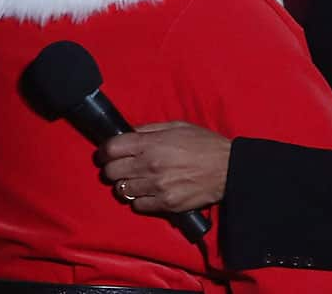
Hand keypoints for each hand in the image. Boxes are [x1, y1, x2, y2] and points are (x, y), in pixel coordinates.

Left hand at [98, 121, 230, 213]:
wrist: (227, 169)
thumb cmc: (204, 144)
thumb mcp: (177, 126)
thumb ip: (149, 129)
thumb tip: (128, 132)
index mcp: (151, 144)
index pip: (112, 149)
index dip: (104, 151)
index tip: (105, 154)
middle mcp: (150, 166)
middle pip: (112, 172)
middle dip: (111, 169)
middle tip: (119, 167)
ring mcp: (156, 187)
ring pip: (122, 191)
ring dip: (125, 185)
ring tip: (134, 181)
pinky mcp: (165, 204)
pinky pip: (138, 206)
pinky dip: (139, 200)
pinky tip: (147, 192)